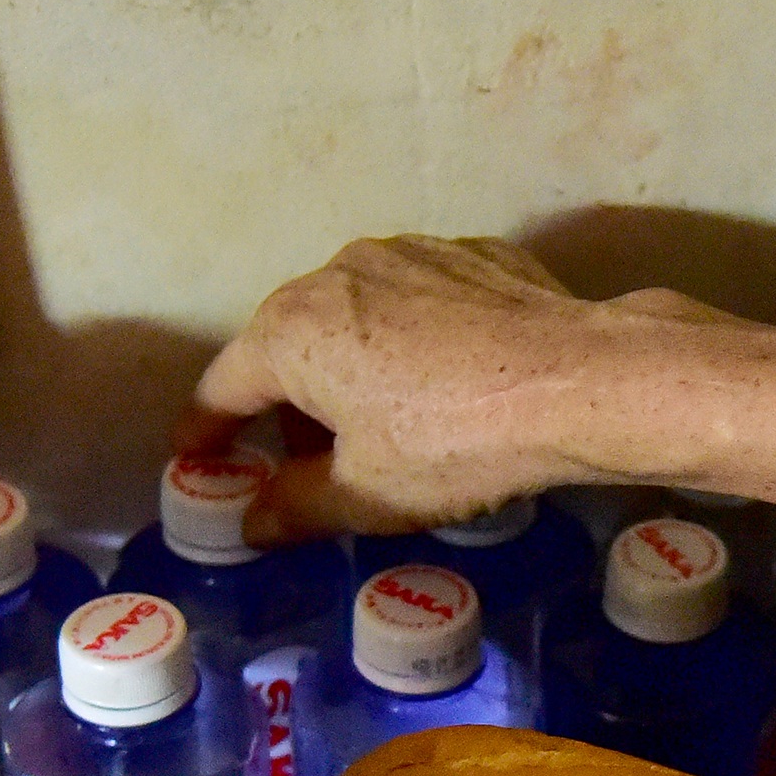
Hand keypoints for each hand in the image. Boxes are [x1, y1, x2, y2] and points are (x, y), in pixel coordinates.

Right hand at [179, 236, 736, 541]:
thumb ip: (293, 507)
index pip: (224, 386)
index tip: (198, 461)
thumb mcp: (365, 494)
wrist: (578, 381)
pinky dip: (415, 342)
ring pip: (355, 317)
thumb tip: (251, 522)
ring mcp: (408, 252)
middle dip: (288, 404)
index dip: (206, 432)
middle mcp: (337, 271)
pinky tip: (447, 385)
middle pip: (289, 344)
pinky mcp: (471, 255)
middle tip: (304, 462)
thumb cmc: (452, 443)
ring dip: (351, 367)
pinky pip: (420, 304)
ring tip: (381, 425)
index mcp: (291, 328)